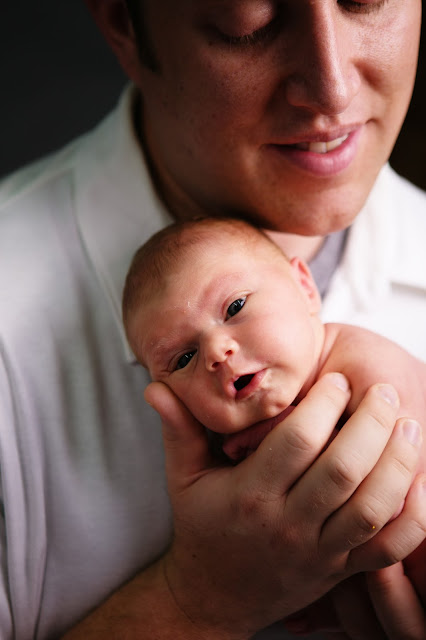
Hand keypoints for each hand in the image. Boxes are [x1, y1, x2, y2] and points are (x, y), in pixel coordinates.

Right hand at [145, 375, 424, 637]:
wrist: (215, 595)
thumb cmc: (201, 527)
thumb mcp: (183, 477)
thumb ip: (177, 428)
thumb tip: (155, 385)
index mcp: (250, 495)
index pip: (296, 441)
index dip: (324, 403)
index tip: (337, 378)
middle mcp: (288, 524)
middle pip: (343, 469)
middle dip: (372, 423)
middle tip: (382, 391)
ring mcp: (320, 551)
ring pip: (373, 506)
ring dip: (398, 461)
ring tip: (408, 422)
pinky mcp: (341, 568)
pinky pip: (388, 548)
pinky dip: (413, 516)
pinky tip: (419, 479)